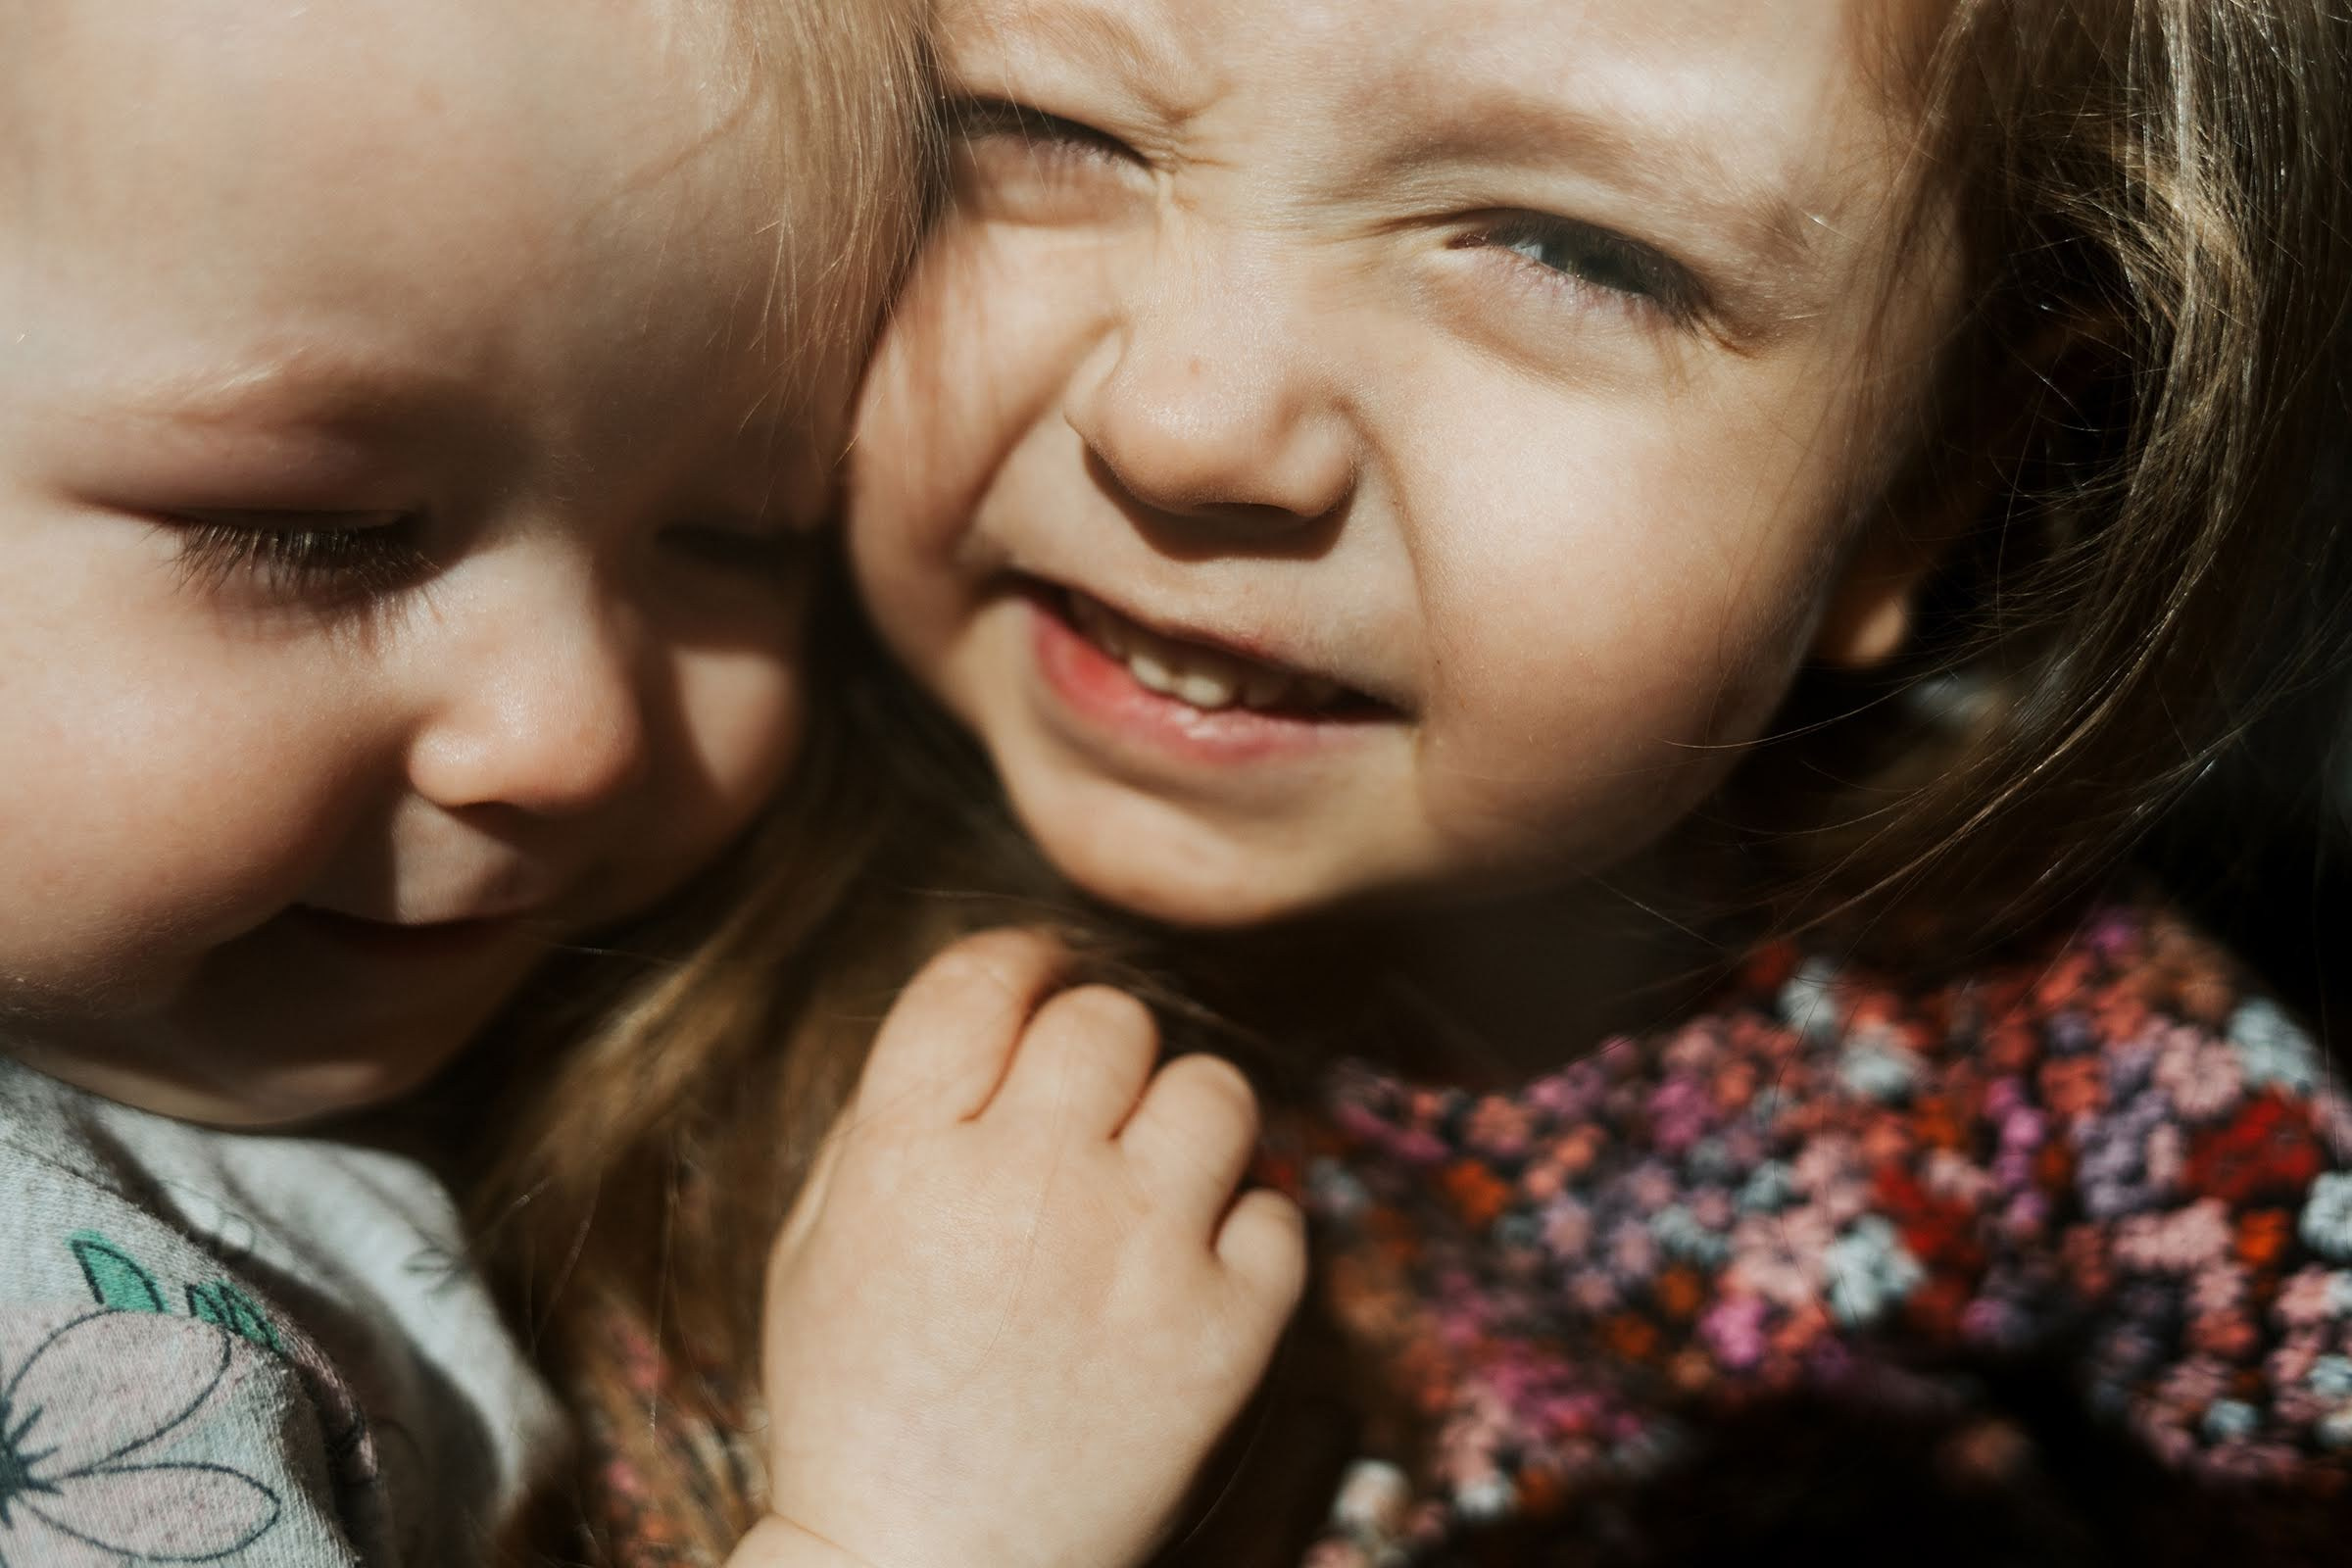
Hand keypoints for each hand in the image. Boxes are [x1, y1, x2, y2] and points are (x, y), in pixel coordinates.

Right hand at [741, 930, 1306, 1567]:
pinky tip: (1195, 1270)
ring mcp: (1134, 1256)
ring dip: (1187, 1123)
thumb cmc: (860, 1403)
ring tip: (1156, 1182)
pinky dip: (1246, 1234)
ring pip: (1215, 1092)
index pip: (982, 978)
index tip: (1039, 983)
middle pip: (1109, 1020)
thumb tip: (988, 1017)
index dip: (1020, 962)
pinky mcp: (1220, 1334)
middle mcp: (1025, 1183)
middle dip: (1101, 1049)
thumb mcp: (817, 1243)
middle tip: (1091, 1110)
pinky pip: (1279, 1213)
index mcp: (904, 1155)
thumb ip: (889, 1116)